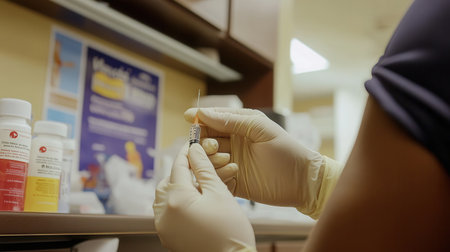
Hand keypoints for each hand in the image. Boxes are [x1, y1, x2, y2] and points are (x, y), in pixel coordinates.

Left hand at [153, 143, 255, 251]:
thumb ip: (204, 168)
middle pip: (167, 181)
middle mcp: (164, 214)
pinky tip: (194, 203)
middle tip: (198, 167)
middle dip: (181, 172)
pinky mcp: (167, 237)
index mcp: (177, 199)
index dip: (187, 153)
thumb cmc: (231, 230)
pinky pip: (166, 213)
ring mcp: (164, 227)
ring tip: (198, 187)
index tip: (193, 144)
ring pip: (164, 197)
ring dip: (177, 187)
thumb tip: (195, 149)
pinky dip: (176, 203)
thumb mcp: (219, 193)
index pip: (178, 167)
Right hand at [185, 108, 342, 218]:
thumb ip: (233, 120)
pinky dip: (217, 174)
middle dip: (205, 141)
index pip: (214, 120)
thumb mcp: (261, 129)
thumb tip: (204, 113)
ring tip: (227, 159)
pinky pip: (215, 177)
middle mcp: (233, 144)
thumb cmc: (287, 151)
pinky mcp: (233, 182)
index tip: (188, 117)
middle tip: (213, 145)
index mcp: (240, 127)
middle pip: (206, 139)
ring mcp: (232, 163)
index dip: (200, 118)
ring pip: (207, 158)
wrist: (303, 181)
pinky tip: (232, 172)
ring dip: (212, 158)